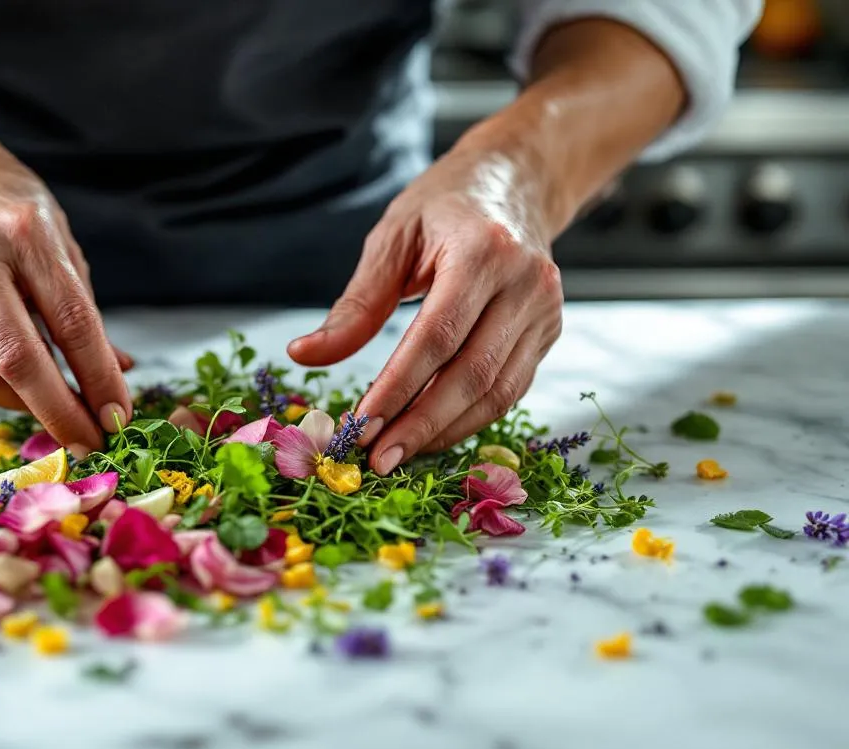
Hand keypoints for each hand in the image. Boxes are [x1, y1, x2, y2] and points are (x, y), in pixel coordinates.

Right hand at [0, 135, 132, 455]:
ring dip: (23, 406)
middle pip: (17, 360)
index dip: (99, 378)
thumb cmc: (10, 211)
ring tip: (52, 407)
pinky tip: (10, 378)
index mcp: (25, 233)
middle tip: (88, 443)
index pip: (72, 322)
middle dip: (59, 413)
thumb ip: (83, 310)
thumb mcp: (59, 242)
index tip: (119, 417)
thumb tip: (116, 375)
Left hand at [287, 144, 563, 473]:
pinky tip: (429, 433)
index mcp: (483, 250)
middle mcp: (526, 283)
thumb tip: (304, 355)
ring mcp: (545, 310)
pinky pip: (510, 389)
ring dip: (445, 431)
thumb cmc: (443, 206)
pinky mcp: (550, 332)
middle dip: (421, 424)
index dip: (399, 387)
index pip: (438, 336)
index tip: (361, 427)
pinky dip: (469, 418)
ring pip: (497, 391)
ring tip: (397, 454)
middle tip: (377, 460)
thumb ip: (354, 304)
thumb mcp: (391, 238)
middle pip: (473, 373)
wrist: (514, 182)